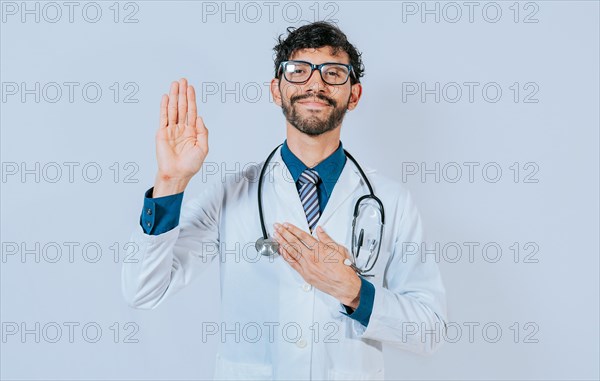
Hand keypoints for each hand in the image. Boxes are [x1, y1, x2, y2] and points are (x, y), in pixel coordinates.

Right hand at [153, 78, 208, 196]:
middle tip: (183, 80)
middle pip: (182, 107)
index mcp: (192, 132)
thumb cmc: (190, 165)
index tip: (191, 88)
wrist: (177, 174)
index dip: (192, 99)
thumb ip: (203, 132)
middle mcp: (182, 129)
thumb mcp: (203, 148)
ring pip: (173, 109)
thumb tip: (200, 117)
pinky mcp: (162, 133)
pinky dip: (164, 107)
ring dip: (174, 96)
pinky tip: (165, 97)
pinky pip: (163, 117)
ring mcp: (171, 130)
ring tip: (175, 84)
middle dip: (183, 93)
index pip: (192, 112)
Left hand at [273, 223, 361, 308]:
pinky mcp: (305, 274)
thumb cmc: (343, 269)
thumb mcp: (338, 249)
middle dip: (284, 233)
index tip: (287, 225)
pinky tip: (282, 250)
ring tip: (276, 236)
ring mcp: (307, 266)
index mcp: (319, 249)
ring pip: (291, 252)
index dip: (293, 229)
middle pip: (294, 242)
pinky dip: (286, 256)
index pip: (303, 236)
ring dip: (282, 243)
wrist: (343, 284)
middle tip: (277, 227)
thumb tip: (320, 231)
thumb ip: (327, 239)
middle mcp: (311, 257)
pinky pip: (292, 263)